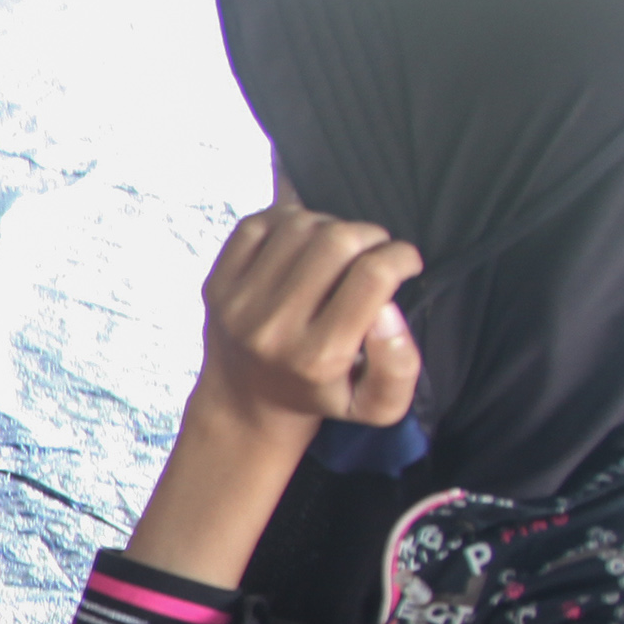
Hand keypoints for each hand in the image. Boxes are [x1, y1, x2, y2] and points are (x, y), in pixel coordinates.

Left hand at [193, 202, 423, 438]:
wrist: (244, 403)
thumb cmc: (321, 396)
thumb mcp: (375, 404)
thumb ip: (398, 366)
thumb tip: (387, 310)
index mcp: (318, 356)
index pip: (371, 276)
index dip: (401, 256)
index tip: (407, 261)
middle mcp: (273, 327)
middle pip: (336, 241)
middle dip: (370, 235)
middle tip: (376, 250)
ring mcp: (238, 303)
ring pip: (299, 225)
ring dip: (331, 224)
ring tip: (341, 248)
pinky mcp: (216, 284)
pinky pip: (257, 224)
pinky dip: (288, 220)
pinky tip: (303, 241)